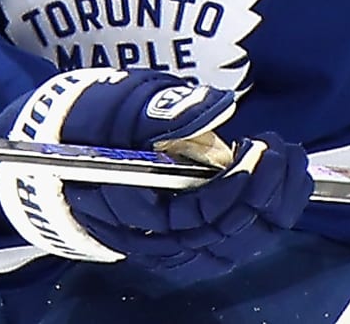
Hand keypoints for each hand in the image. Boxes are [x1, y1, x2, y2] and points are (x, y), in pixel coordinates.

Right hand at [0, 68, 310, 273]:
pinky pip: (231, 243)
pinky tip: (281, 186)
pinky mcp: (185, 240)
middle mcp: (149, 238)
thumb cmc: (88, 120)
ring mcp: (168, 245)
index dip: (232, 189)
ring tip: (291, 164)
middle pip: (220, 239)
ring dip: (271, 210)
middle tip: (283, 152)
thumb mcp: (116, 101)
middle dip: (263, 198)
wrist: (59, 145)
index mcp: (126, 205)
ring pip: (231, 247)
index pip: (192, 215)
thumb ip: (160, 108)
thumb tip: (215, 108)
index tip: (257, 150)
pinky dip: (262, 218)